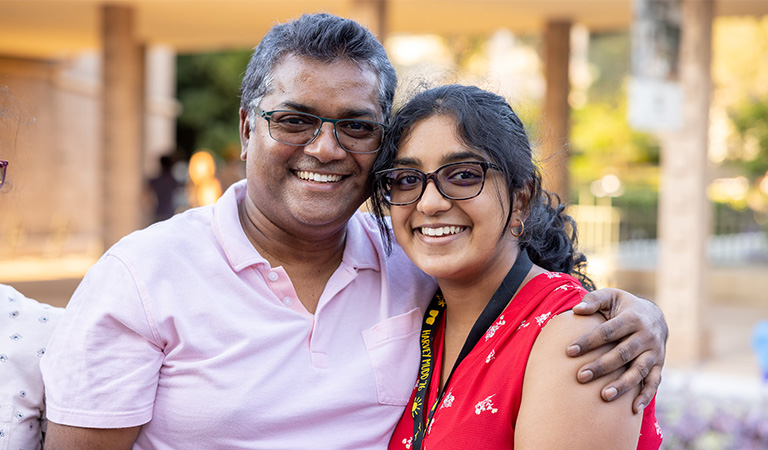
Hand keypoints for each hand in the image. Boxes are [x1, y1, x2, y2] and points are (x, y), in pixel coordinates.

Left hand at [567, 288, 667, 412]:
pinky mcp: (660, 364)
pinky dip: (646, 396)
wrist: (655, 315)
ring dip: (623, 385)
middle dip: (601, 366)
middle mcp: (646, 336)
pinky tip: (633, 410)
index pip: (607, 332)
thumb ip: (593, 299)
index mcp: (632, 318)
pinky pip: (654, 382)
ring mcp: (654, 352)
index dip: (589, 341)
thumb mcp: (611, 296)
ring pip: (639, 371)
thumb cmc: (623, 307)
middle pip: (622, 353)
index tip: (569, 351)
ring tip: (604, 396)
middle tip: (580, 377)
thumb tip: (576, 309)